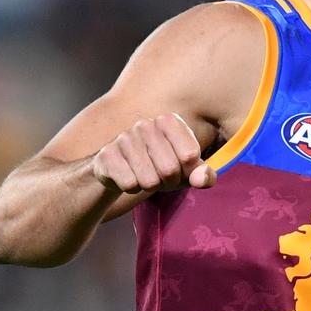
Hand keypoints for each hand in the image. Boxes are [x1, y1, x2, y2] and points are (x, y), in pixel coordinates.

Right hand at [91, 113, 215, 193]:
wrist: (119, 170)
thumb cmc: (160, 167)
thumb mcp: (187, 171)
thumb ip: (204, 175)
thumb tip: (202, 178)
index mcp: (169, 121)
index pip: (190, 155)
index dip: (187, 171)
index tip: (179, 168)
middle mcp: (146, 124)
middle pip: (170, 170)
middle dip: (168, 182)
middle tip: (160, 176)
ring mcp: (124, 138)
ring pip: (149, 181)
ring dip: (149, 187)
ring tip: (144, 176)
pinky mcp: (106, 155)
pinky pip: (129, 184)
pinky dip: (132, 189)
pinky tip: (128, 176)